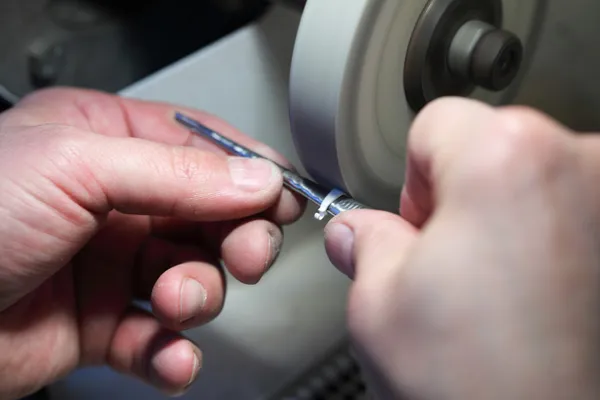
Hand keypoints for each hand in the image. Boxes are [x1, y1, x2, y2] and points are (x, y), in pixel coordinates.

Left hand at [0, 88, 304, 398]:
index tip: (283, 199)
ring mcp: (111, 265)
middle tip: (245, 255)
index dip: (250, 175)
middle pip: (211, 217)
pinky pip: (160, 339)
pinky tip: (169, 356)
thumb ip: (179, 173)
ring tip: (177, 304)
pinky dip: (173, 353)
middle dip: (236, 240)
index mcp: (107, 144)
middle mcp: (115, 202)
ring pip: (194, 279)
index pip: (203, 151)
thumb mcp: (77, 169)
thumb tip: (257, 179)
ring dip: (198, 296)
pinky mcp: (101, 325)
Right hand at [325, 98, 599, 399]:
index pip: (437, 123)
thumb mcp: (380, 306)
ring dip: (511, 218)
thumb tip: (356, 232)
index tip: (419, 229)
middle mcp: (582, 167)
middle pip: (495, 143)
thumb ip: (365, 244)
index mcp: (506, 162)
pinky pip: (576, 212)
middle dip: (464, 194)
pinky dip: (554, 239)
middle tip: (452, 265)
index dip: (413, 180)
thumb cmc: (479, 390)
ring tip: (499, 290)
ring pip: (539, 177)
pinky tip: (540, 297)